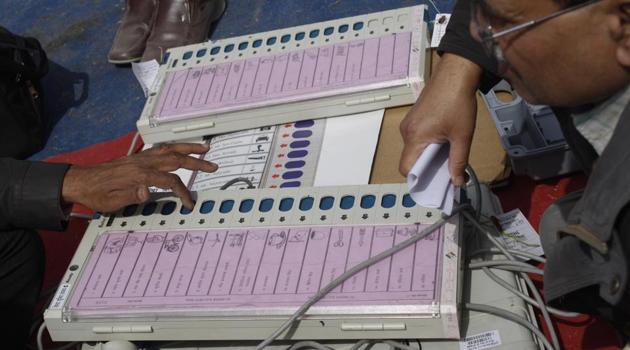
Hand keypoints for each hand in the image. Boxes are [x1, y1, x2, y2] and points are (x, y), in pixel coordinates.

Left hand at [61, 143, 217, 211]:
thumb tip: (148, 192)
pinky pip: (162, 148)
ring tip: (205, 148)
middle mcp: (143, 163)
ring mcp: (141, 158)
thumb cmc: (96, 194)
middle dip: (197, 163)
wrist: (81, 181)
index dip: (183, 192)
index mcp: (139, 175)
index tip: (189, 203)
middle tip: (212, 166)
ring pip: (171, 149)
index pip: (170, 181)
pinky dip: (175, 146)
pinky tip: (182, 148)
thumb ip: (132, 195)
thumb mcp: (112, 202)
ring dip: (189, 148)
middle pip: (176, 159)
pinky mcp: (138, 157)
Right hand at [399, 54, 482, 185]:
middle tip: (446, 168)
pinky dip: (427, 143)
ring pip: (414, 149)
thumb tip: (457, 182)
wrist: (455, 73)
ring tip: (447, 150)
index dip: (418, 179)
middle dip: (426, 167)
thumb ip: (458, 161)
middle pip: (410, 159)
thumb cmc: (458, 102)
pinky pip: (416, 137)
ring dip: (428, 154)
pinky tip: (443, 137)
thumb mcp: (462, 136)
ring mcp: (408, 123)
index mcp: (415, 137)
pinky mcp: (413, 117)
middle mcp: (406, 131)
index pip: (406, 169)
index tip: (435, 182)